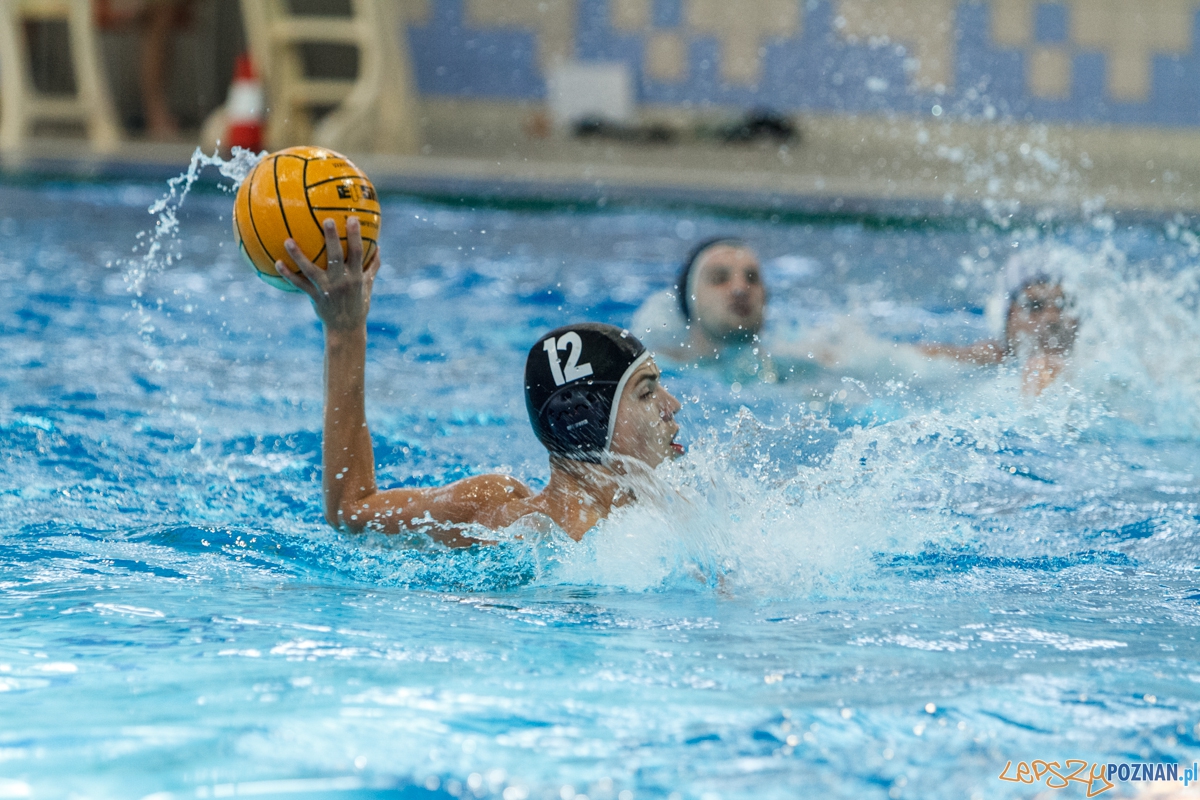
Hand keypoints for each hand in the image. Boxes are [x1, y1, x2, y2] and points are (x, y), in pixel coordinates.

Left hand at [275, 216, 379, 331]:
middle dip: (332, 238)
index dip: (355, 236)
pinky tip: (277, 262)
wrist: (346, 328)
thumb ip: (372, 266)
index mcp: (356, 276)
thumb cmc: (359, 304)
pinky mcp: (315, 296)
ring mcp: (326, 289)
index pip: (357, 252)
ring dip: (298, 255)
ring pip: (311, 269)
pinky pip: (298, 284)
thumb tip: (379, 247)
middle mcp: (341, 281)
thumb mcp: (368, 285)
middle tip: (326, 220)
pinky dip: (287, 274)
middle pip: (336, 256)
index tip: (352, 218)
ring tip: (288, 241)